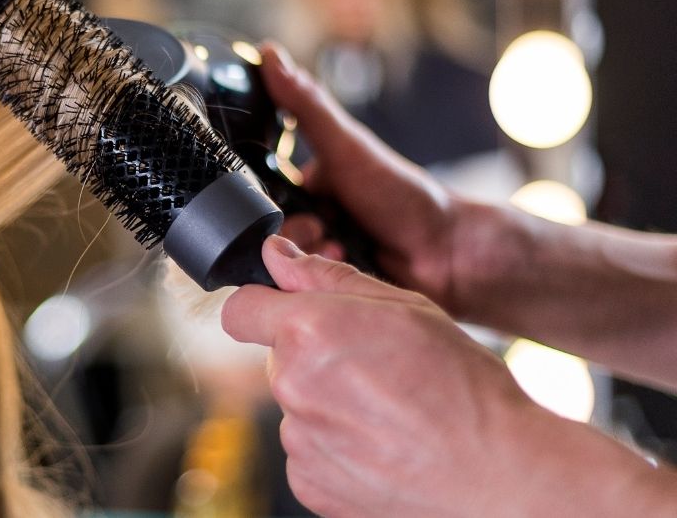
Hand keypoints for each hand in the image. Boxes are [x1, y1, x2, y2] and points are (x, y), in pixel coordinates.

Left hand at [222, 236, 676, 516]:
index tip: (283, 312)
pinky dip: (334, 445)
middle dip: (311, 354)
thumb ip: (328, 277)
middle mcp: (291, 384)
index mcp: (309, 330)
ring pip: (296, 404)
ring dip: (325, 402)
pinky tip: (380, 444)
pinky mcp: (308, 483)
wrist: (498, 475)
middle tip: (372, 366)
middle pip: (276, 357)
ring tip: (387, 411)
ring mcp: (297, 439)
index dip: (260, 306)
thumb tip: (277, 255)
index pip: (239, 310)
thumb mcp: (404, 306)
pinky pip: (307, 449)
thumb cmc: (462, 386)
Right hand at [259, 42, 471, 312]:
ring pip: (281, 263)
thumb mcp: (347, 146)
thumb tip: (270, 52)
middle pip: (268, 233)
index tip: (289, 204)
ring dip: (309, 259)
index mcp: (309, 182)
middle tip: (323, 229)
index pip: (260, 193)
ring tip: (341, 251)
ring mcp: (320, 253)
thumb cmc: (403, 195)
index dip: (265, 202)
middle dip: (294, 235)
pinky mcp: (329, 285)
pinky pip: (300, 289)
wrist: (448, 254)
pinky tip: (345, 271)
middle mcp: (310, 217)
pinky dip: (319, 281)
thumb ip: (305, 103)